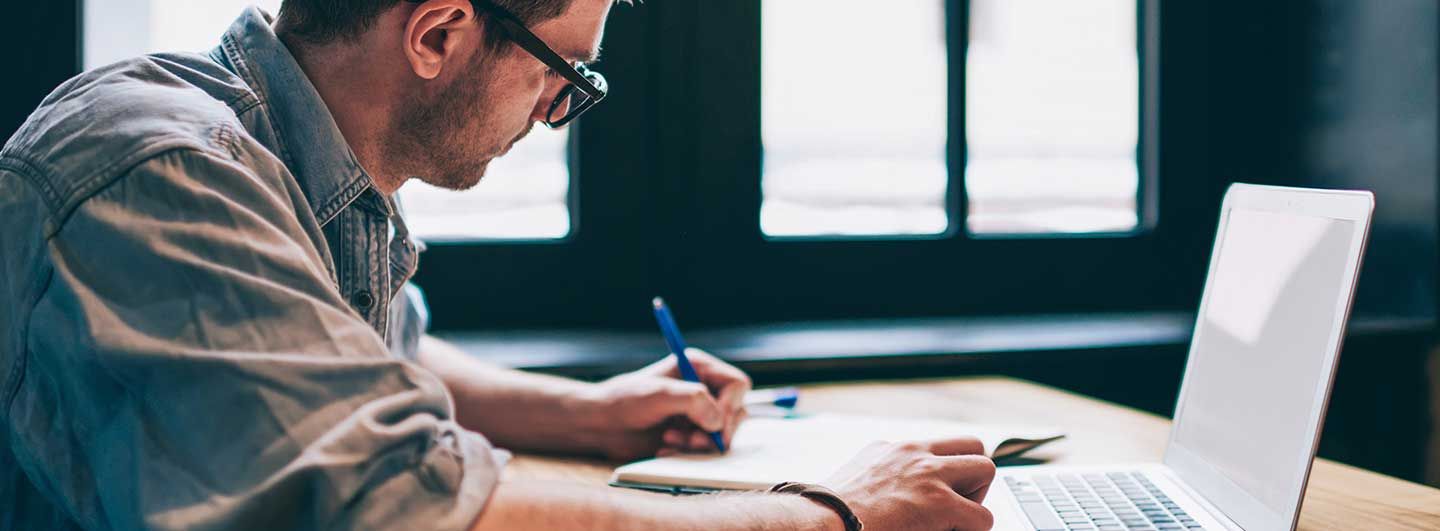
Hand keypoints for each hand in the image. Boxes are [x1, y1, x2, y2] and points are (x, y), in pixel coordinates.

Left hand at [579, 348, 751, 460]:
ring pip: (723, 433)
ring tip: (671, 441)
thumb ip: (694, 401)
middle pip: (736, 411)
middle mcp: (703, 388)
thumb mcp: (659, 394)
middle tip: (692, 440)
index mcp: (699, 367)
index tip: (715, 423)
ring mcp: (698, 413)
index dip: (731, 405)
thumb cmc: (625, 401)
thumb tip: (718, 422)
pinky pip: (707, 448)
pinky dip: (690, 452)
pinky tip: (666, 448)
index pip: (737, 384)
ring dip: (700, 443)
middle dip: (715, 430)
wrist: (601, 424)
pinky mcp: (691, 434)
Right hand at [823, 438, 996, 530]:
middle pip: (972, 445)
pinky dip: (972, 529)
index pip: (939, 446)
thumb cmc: (831, 511)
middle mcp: (913, 452)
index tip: (941, 492)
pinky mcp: (939, 502)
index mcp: (893, 448)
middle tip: (957, 504)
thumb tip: (895, 496)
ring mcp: (928, 474)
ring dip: (977, 498)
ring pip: (986, 469)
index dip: (949, 470)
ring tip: (957, 520)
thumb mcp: (859, 478)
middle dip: (971, 476)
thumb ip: (884, 475)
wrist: (822, 522)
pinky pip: (982, 516)